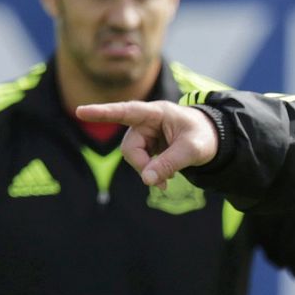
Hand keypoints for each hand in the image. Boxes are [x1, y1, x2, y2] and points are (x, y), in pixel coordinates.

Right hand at [74, 100, 217, 187]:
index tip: (80, 111)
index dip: (103, 113)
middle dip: (142, 166)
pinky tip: (165, 179)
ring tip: (167, 181)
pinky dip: (150, 172)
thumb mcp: (192, 150)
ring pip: (133, 156)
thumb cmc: (204, 136)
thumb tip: (147, 180)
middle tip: (163, 183)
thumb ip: (169, 163)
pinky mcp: (147, 145)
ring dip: (147, 171)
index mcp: (157, 112)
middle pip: (130, 147)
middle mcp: (146, 121)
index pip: (126, 111)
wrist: (213, 139)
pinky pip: (140, 162)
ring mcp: (145, 134)